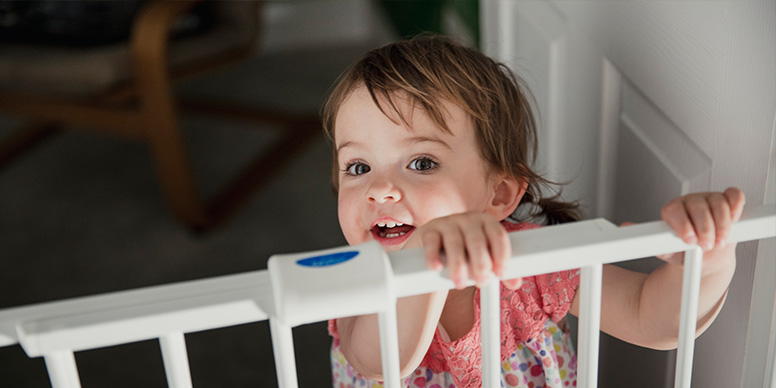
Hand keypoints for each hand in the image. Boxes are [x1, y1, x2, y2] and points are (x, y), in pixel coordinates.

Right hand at [405, 212, 521, 289]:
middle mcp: (468, 219)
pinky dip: (433, 256)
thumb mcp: (483, 258)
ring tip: (459, 283)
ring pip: (454, 242)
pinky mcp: (429, 231)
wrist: (436, 246)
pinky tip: (437, 268)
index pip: (498, 235)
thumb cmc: (466, 253)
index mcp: (486, 222)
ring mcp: (447, 223)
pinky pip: (432, 241)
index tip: (501, 273)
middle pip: (477, 240)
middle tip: (481, 282)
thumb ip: (499, 270)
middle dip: (481, 263)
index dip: (502, 254)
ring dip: (458, 265)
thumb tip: (515, 283)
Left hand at [658, 187, 744, 266]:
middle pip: (698, 207)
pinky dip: (736, 206)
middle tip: (707, 245)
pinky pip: (734, 195)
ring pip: (718, 203)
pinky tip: (734, 220)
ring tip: (719, 242)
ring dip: (722, 225)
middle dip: (705, 229)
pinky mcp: (727, 200)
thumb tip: (648, 238)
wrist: (704, 256)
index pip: (674, 209)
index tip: (690, 240)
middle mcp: (690, 202)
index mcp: (672, 210)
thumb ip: (660, 246)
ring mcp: (709, 199)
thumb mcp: (669, 252)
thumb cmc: (685, 252)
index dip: (683, 225)